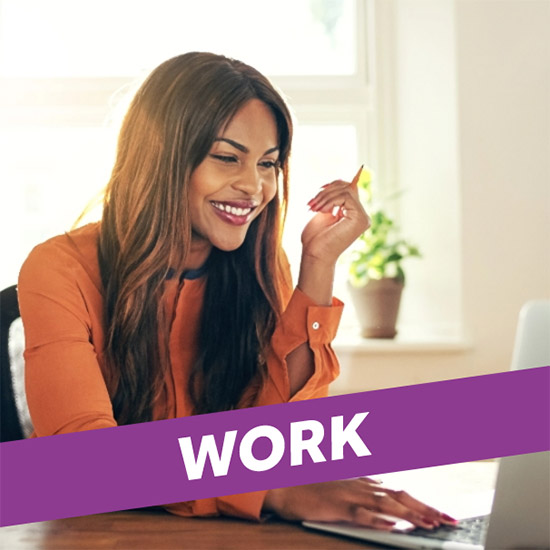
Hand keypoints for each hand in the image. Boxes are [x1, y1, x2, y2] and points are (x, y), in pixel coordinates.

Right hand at [263, 478, 457, 530]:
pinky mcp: (337, 506)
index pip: (399, 492)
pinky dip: (376, 519)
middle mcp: (361, 486)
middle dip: (426, 508)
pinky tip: (390, 526)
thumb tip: (384, 502)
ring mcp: (350, 494)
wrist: (286, 486)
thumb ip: (363, 494)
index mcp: (363, 483)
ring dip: (409, 514)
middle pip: (399, 496)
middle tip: (449, 520)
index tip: (441, 514)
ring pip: (385, 503)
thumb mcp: (341, 491)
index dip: (422, 503)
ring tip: (430, 524)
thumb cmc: (312, 490)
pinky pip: (360, 513)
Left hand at [296, 169, 369, 305]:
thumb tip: (340, 181)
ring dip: (325, 196)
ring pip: (346, 191)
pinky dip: (330, 201)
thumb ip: (333, 199)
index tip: (319, 189)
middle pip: (348, 187)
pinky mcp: (359, 218)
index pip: (350, 189)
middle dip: (327, 191)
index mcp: (354, 215)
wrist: (314, 255)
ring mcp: (362, 218)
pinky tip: (322, 211)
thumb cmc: (316, 238)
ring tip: (313, 208)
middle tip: (311, 203)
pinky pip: (346, 197)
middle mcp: (362, 216)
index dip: (335, 184)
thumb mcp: (324, 213)